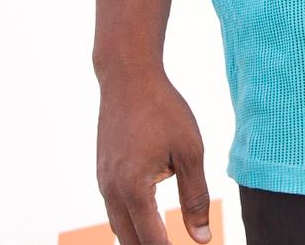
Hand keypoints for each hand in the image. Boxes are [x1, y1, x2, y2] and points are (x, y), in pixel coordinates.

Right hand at [96, 68, 212, 243]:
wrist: (127, 77)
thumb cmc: (163, 110)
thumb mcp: (190, 152)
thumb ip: (195, 198)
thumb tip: (202, 238)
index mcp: (134, 189)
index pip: (152, 241)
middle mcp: (112, 191)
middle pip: (130, 241)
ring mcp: (104, 182)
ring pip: (119, 227)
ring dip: (139, 238)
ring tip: (162, 239)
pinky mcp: (103, 172)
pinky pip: (114, 208)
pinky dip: (131, 221)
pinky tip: (148, 220)